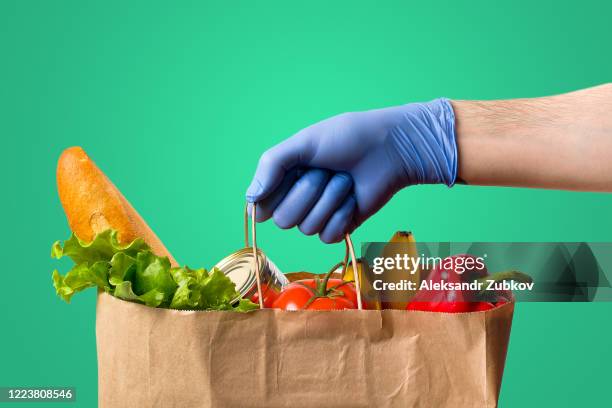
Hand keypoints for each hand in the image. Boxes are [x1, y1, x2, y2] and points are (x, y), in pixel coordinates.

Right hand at [246, 98, 457, 242]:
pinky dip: (342, 215)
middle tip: (325, 171)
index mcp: (284, 178)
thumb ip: (271, 165)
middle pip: (284, 219)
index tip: (295, 171)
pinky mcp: (340, 226)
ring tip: (345, 180)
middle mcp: (298, 199)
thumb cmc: (346, 137)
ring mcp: (319, 214)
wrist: (389, 148)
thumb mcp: (303, 142)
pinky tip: (353, 198)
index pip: (262, 203)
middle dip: (308, 192)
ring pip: (307, 227)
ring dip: (329, 200)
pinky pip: (327, 236)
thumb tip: (250, 199)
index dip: (276, 192)